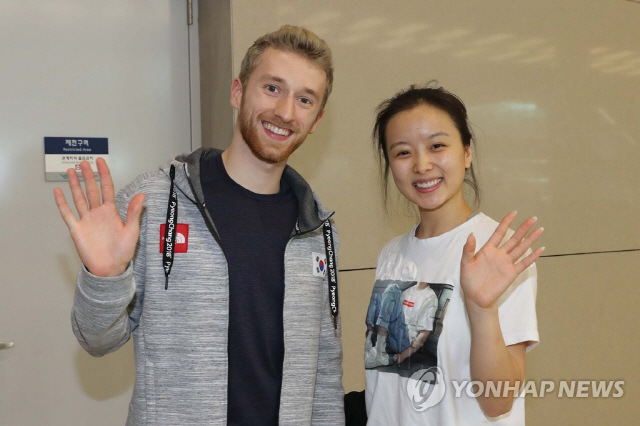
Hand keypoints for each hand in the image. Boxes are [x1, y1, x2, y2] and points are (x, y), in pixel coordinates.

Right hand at [53, 158, 144, 276]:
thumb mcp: (132, 230)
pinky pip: (67, 214)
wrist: (110, 268)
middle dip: (87, 176)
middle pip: (91, 190)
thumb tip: (142, 195)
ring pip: (78, 198)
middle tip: (83, 162)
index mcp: (111, 212)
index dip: (103, 174)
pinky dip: (62, 203)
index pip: (107, 188)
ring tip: (71, 171)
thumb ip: (134, 212)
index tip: (100, 162)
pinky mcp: (76, 229)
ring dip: (74, 185)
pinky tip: (57, 192)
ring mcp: (86, 220)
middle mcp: (97, 213)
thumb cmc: (123, 251)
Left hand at [460, 212, 543, 309]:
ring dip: (530, 239)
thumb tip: (471, 235)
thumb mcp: (465, 263)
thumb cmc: (469, 279)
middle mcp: (499, 254)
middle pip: (514, 238)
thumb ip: (468, 249)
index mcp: (488, 250)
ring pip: (521, 248)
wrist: (475, 297)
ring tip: (539, 230)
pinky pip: (524, 263)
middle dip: (523, 228)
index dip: (506, 223)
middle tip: (533, 218)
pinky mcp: (511, 273)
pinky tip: (540, 249)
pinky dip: (532, 257)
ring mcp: (507, 263)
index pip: (499, 233)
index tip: (513, 213)